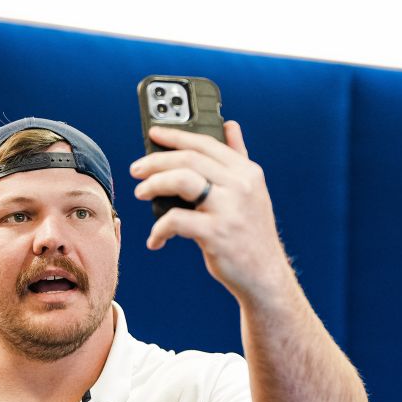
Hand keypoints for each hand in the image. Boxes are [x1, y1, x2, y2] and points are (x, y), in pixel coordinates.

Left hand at [130, 121, 291, 300]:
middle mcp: (241, 186)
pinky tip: (156, 238)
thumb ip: (239, 156)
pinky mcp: (217, 234)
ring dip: (154, 184)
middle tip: (136, 169)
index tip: (153, 134)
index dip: (176, 135)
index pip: (206, 144)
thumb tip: (230, 125)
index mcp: (247, 172)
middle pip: (189, 159)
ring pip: (182, 180)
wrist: (265, 275)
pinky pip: (176, 220)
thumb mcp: (252, 190)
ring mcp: (230, 209)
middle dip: (156, 160)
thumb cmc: (251, 232)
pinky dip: (159, 229)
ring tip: (140, 193)